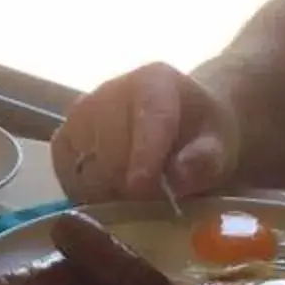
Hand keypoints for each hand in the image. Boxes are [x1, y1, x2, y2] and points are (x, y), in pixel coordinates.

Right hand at [51, 64, 239, 203]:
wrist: (181, 120)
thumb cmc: (200, 132)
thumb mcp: (219, 143)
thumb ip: (205, 159)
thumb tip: (178, 176)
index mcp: (155, 81)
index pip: (147, 119)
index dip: (143, 156)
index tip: (142, 188)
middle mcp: (111, 90)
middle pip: (110, 149)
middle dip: (129, 184)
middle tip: (151, 203)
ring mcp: (82, 112)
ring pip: (83, 166)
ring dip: (107, 192)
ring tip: (133, 198)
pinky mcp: (65, 135)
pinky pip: (64, 170)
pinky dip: (82, 190)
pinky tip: (107, 194)